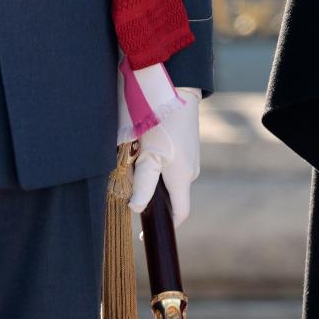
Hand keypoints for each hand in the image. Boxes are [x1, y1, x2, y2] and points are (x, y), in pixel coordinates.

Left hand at [128, 87, 200, 225]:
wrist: (176, 84)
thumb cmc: (161, 121)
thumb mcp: (149, 154)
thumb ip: (144, 183)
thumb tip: (137, 209)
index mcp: (183, 177)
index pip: (180, 214)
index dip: (165, 227)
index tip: (144, 234)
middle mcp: (190, 169)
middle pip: (171, 194)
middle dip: (152, 195)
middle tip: (128, 186)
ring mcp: (190, 154)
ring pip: (168, 175)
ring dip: (152, 174)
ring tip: (133, 158)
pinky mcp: (186, 141)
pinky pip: (171, 160)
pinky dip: (157, 160)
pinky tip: (143, 145)